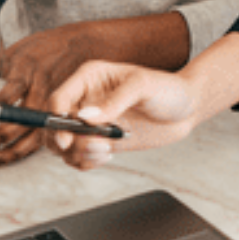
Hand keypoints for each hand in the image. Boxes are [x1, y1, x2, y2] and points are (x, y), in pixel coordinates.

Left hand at [0, 24, 95, 168]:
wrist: (80, 45)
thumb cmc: (41, 48)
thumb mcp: (8, 55)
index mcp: (25, 72)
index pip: (7, 94)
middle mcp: (40, 90)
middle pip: (20, 121)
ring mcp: (53, 104)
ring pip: (34, 134)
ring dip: (12, 151)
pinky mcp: (61, 113)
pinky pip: (46, 135)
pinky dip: (30, 148)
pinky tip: (15, 155)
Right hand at [44, 60, 200, 169]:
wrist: (185, 109)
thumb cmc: (167, 89)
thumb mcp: (143, 86)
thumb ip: (114, 101)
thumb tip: (85, 118)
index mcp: (88, 77)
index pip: (58, 99)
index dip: (54, 119)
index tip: (66, 138)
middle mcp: (84, 99)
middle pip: (53, 126)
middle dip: (65, 142)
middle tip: (91, 147)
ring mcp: (89, 123)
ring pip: (63, 145)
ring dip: (78, 154)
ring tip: (105, 151)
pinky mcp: (98, 141)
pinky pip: (78, 157)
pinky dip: (85, 162)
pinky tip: (107, 156)